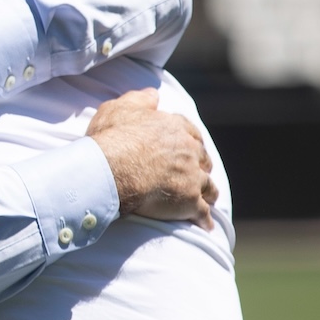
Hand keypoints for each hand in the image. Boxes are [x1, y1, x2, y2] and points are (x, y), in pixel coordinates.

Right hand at [85, 88, 217, 229]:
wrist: (112, 169)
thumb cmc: (113, 138)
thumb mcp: (121, 108)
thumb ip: (140, 100)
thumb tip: (153, 94)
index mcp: (174, 127)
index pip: (190, 133)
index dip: (190, 141)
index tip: (189, 148)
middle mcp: (189, 150)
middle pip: (203, 159)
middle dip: (201, 166)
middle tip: (197, 173)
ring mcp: (192, 177)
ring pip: (208, 186)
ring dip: (208, 193)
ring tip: (207, 200)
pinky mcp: (189, 201)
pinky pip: (202, 213)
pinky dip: (205, 220)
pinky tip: (205, 225)